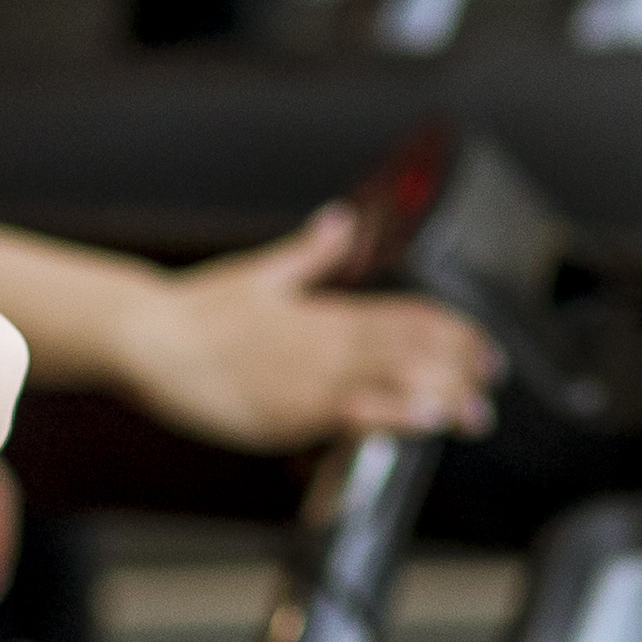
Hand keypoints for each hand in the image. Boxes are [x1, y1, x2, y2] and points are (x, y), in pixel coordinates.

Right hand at [118, 206, 499, 451]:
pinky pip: (354, 412)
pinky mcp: (290, 410)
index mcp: (325, 310)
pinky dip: (394, 415)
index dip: (452, 331)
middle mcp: (328, 340)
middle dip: (458, 366)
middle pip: (412, 347)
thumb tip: (339, 219)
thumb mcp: (260, 273)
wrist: (148, 338)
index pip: (406, 314)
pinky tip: (424, 423)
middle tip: (492, 382)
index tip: (485, 348)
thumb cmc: (195, 310)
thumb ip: (308, 253)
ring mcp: (312, 376)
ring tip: (475, 412)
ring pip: (395, 378)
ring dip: (441, 394)